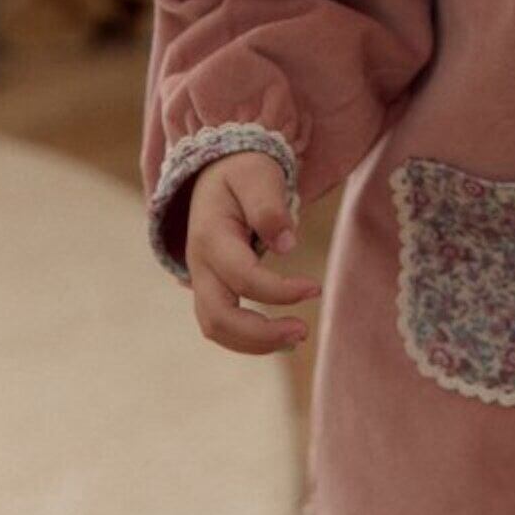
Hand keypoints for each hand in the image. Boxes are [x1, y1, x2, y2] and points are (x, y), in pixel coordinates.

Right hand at [185, 151, 321, 355]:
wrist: (216, 172)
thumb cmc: (242, 172)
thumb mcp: (257, 175)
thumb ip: (269, 207)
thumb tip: (287, 245)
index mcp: (211, 236)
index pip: (243, 277)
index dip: (280, 290)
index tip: (316, 289)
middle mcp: (198, 264)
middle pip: (217, 318)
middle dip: (260, 334)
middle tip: (303, 330)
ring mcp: (200, 279)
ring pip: (215, 328)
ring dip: (254, 342)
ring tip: (297, 337)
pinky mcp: (209, 287)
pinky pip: (221, 323)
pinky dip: (247, 337)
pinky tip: (279, 334)